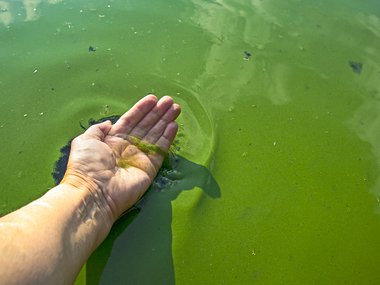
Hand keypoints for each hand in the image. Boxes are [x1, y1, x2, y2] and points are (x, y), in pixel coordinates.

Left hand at [62, 95, 180, 221]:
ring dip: (165, 121)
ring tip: (175, 108)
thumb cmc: (86, 166)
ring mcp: (140, 157)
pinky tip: (173, 125)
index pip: (131, 120)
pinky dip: (167, 138)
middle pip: (146, 126)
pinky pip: (160, 150)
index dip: (142, 109)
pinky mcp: (149, 168)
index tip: (153, 98)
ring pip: (156, 135)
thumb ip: (97, 129)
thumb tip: (109, 123)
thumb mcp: (85, 140)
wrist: (93, 192)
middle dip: (158, 112)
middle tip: (169, 100)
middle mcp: (128, 147)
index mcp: (113, 140)